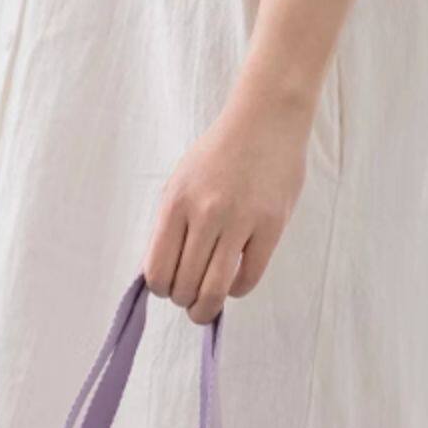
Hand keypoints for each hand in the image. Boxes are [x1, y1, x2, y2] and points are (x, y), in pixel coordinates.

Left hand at [143, 79, 310, 323]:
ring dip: (206, 308)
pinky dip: (235, 291)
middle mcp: (205, 213)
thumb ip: (170, 226)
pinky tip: (234, 282)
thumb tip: (160, 274)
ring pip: (214, 290)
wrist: (266, 120)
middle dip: (184, 301)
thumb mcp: (181, 182)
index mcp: (176, 202)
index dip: (160, 289)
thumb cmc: (219, 154)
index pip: (157, 270)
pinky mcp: (270, 227)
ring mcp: (240, 221)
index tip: (169, 288)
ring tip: (206, 306)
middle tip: (190, 298)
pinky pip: (247, 280)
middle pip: (184, 286)